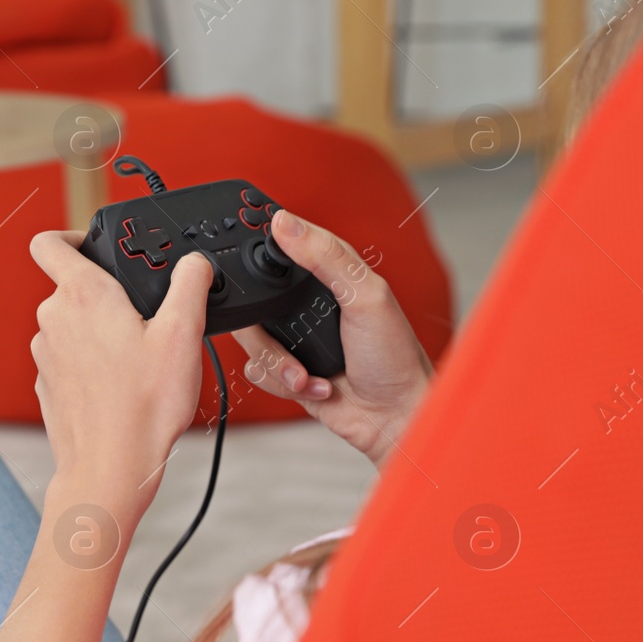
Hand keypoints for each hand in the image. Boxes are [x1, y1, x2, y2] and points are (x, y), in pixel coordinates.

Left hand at [29, 231, 212, 510]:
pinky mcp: (47, 384)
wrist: (110, 467)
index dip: (71, 235)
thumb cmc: (144, 406)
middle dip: (106, 295)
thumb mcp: (184, 335)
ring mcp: (45, 354)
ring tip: (138, 358)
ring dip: (99, 331)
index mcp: (82, 295)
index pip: (49, 242)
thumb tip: (194, 262)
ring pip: (71, 325)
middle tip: (144, 317)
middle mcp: (53, 319)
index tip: (97, 246)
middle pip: (71, 286)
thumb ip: (190, 285)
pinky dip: (91, 364)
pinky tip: (121, 386)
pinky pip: (68, 359)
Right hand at [234, 210, 431, 465]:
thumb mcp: (366, 297)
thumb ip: (326, 257)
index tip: (247, 260)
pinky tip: (313, 384)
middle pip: (253, 296)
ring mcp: (293, 337)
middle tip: (291, 334)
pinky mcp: (284, 369)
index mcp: (329, 275)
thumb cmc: (395, 359)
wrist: (393, 418)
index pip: (283, 247)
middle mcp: (306, 304)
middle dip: (266, 326)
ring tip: (308, 373)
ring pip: (248, 337)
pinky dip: (281, 382)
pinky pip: (255, 369)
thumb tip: (286, 222)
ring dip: (278, 362)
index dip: (262, 249)